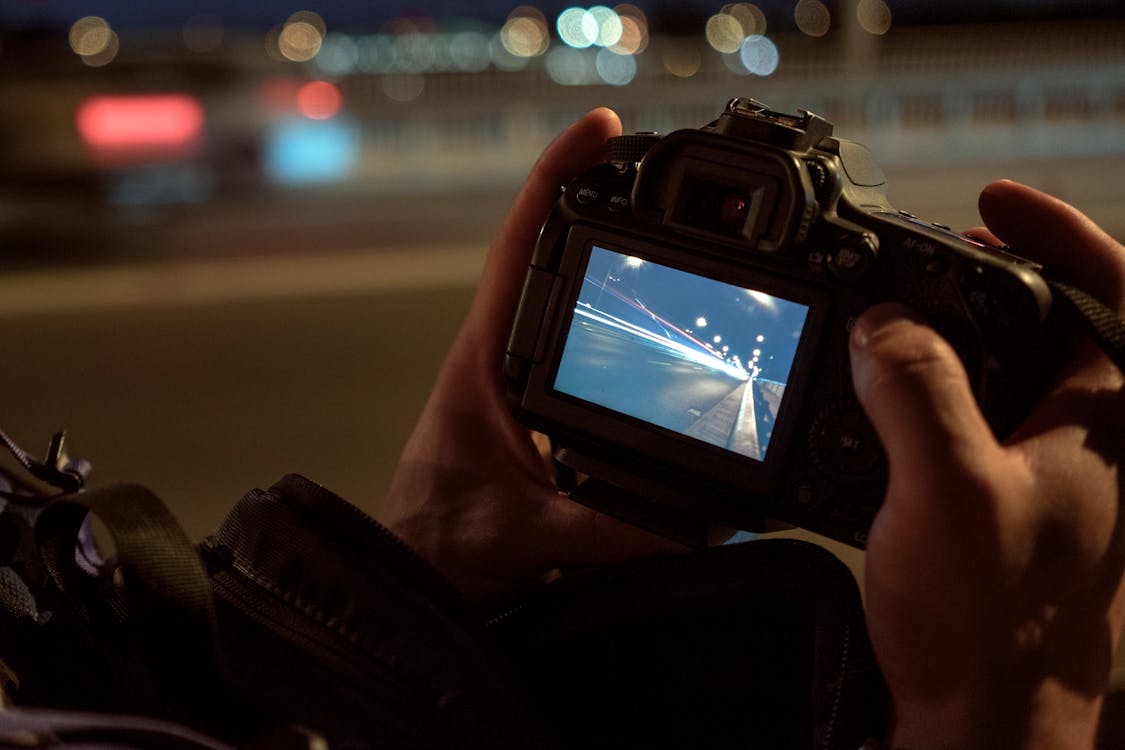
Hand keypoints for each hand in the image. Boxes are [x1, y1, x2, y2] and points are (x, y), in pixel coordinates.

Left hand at [380, 109, 682, 603]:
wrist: (413, 576)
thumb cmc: (439, 547)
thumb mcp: (530, 534)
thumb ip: (610, 529)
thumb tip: (693, 520)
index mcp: (485, 359)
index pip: (519, 248)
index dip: (556, 180)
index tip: (600, 131)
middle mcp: (498, 355)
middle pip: (545, 252)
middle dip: (590, 195)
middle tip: (644, 154)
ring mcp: (515, 377)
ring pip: (559, 294)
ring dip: (598, 250)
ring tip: (653, 210)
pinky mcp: (533, 407)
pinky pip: (575, 341)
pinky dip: (607, 312)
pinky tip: (643, 308)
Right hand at [850, 181, 1124, 747]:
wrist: (984, 713)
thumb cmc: (991, 622)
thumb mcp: (948, 488)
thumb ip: (917, 390)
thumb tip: (885, 323)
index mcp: (1103, 418)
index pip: (1107, 292)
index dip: (1055, 233)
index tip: (989, 207)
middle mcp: (1087, 437)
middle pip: (1056, 320)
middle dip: (994, 275)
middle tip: (932, 253)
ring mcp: (1047, 469)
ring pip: (1008, 369)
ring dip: (952, 334)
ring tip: (892, 317)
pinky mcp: (1005, 499)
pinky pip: (970, 417)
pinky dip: (927, 391)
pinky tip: (878, 402)